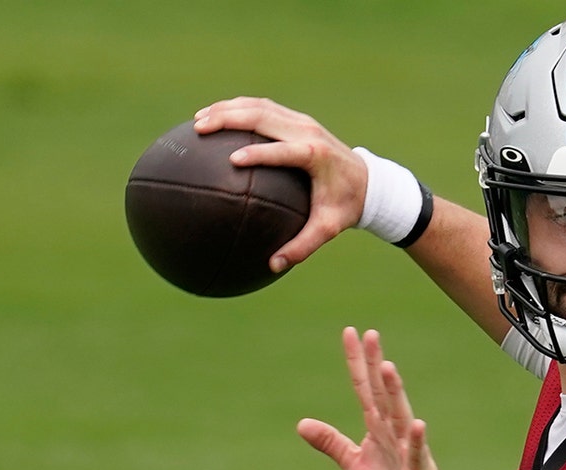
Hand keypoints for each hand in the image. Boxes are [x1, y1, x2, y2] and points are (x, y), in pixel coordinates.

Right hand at [192, 97, 368, 273]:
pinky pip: (263, 108)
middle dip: (230, 119)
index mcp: (316, 155)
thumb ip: (302, 247)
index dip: (259, 153)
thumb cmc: (346, 207)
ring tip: (197, 119)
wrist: (368, 181)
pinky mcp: (297, 119)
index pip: (284, 151)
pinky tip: (213, 116)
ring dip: (228, 109)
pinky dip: (237, 108)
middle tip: (199, 128)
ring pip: (260, 106)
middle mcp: (308, 132)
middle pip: (264, 116)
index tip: (232, 160)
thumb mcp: (328, 229)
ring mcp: (303, 121)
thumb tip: (273, 266)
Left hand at [298, 327, 458, 469]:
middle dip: (376, 363)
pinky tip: (418, 424)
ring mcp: (407, 446)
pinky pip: (416, 452)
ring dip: (394, 392)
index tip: (351, 332)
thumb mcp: (354, 462)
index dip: (357, 361)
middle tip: (370, 334)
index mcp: (377, 424)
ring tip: (388, 367)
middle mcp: (393, 429)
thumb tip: (301, 423)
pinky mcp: (417, 469)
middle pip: (381, 392)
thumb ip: (331, 441)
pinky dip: (417, 439)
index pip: (364, 386)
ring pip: (399, 414)